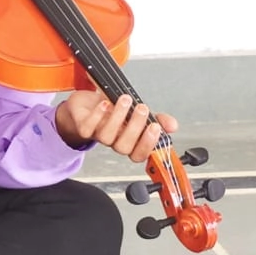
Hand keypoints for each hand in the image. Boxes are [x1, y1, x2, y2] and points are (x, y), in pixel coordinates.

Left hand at [54, 91, 178, 162]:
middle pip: (124, 147)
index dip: (148, 144)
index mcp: (129, 141)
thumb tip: (172, 125)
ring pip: (107, 137)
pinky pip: (88, 128)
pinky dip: (97, 115)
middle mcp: (114, 141)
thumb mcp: (137, 113)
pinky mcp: (83, 126)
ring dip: (118, 117)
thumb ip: (157, 119)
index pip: (139, 154)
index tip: (156, 127)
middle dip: (135, 127)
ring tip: (124, 100)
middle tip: (141, 108)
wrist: (84, 106)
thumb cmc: (112, 110)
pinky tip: (105, 103)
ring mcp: (98, 135)